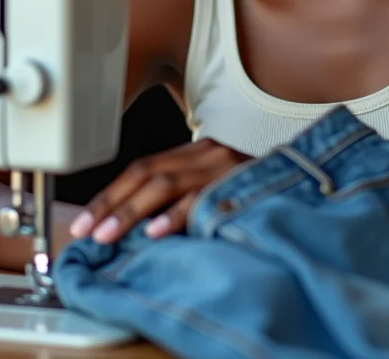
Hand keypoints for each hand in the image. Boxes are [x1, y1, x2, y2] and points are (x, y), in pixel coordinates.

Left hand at [69, 139, 250, 243]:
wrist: (303, 170)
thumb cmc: (250, 185)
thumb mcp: (210, 182)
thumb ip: (179, 196)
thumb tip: (133, 227)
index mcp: (193, 153)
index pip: (142, 168)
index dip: (110, 195)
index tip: (85, 222)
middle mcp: (204, 154)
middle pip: (147, 174)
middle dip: (112, 205)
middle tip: (89, 232)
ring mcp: (222, 166)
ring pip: (167, 184)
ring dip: (133, 212)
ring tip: (110, 235)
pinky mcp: (238, 180)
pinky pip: (202, 199)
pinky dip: (176, 215)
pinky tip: (157, 232)